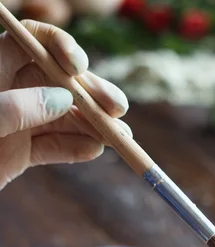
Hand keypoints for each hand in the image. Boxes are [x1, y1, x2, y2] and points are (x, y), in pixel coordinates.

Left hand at [0, 20, 130, 189]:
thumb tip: (63, 99)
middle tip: (118, 110)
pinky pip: (52, 148)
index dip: (61, 49)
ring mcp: (17, 123)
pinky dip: (75, 150)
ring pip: (63, 118)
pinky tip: (95, 152)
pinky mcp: (20, 152)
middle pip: (60, 84)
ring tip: (121, 138)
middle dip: (91, 95)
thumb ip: (18, 107)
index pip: (35, 43)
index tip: (79, 68)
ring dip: (93, 126)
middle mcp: (11, 91)